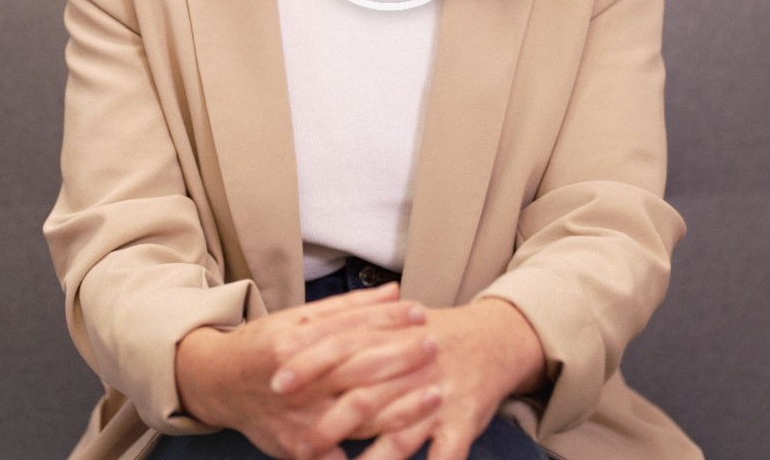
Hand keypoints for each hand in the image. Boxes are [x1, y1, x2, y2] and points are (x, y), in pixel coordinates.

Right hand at [175, 283, 439, 459]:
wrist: (216, 384)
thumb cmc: (262, 347)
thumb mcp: (296, 319)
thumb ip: (348, 308)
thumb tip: (395, 293)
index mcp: (293, 345)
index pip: (351, 331)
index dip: (389, 322)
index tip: (422, 314)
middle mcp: (295, 384)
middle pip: (359, 372)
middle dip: (402, 360)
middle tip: (435, 348)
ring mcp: (297, 421)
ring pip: (358, 415)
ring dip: (401, 407)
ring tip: (435, 394)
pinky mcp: (298, 451)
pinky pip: (342, 456)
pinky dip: (373, 450)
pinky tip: (405, 441)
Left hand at [280, 297, 546, 459]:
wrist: (494, 338)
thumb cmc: (430, 337)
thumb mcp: (391, 324)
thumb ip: (350, 331)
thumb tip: (294, 343)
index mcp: (391, 340)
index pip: (341, 347)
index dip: (308, 365)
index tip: (275, 384)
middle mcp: (412, 368)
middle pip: (366, 395)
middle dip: (331, 423)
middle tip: (301, 444)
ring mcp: (438, 396)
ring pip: (402, 432)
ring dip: (374, 459)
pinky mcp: (462, 421)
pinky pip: (448, 453)